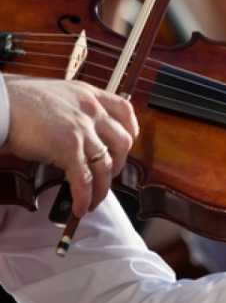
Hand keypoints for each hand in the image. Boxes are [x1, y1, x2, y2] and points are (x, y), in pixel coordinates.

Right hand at [0, 75, 138, 216]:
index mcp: (88, 94)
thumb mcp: (56, 96)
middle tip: (106, 176)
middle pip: (122, 143)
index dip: (131, 131)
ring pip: (106, 166)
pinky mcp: (68, 148)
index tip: (127, 144)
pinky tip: (81, 207)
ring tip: (93, 201)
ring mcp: (82, 129)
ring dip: (102, 189)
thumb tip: (79, 137)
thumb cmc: (16, 101)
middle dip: (118, 165)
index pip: (125, 111)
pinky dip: (85, 198)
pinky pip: (84, 180)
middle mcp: (91, 110)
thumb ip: (73, 111)